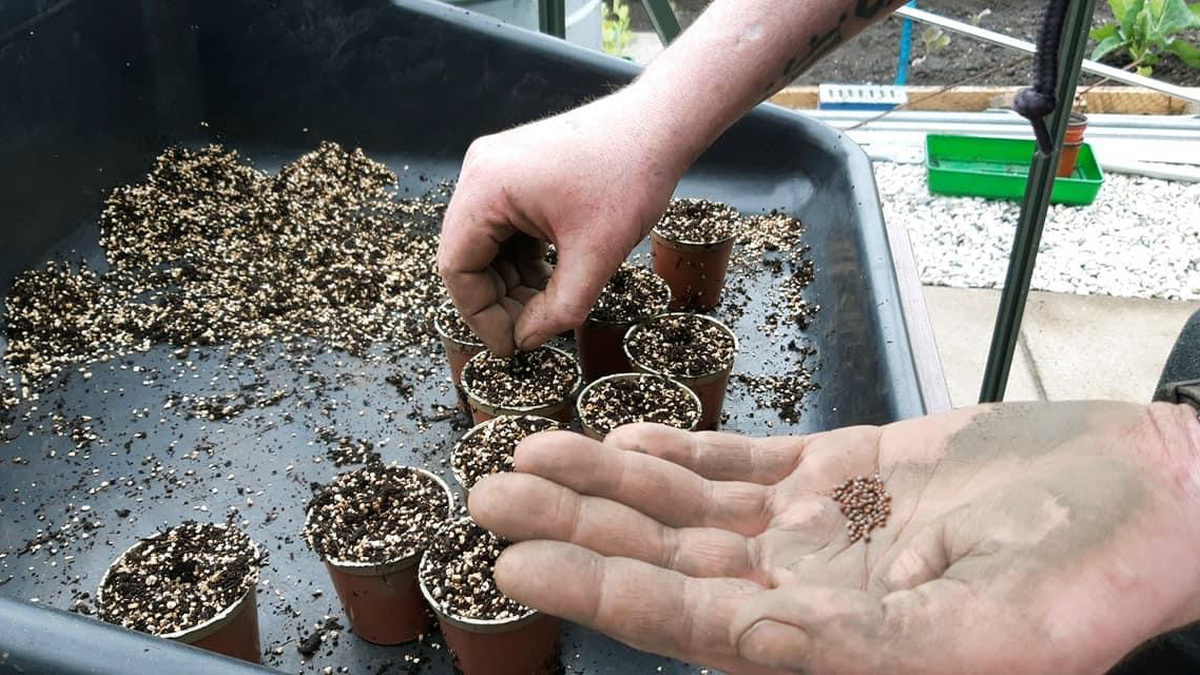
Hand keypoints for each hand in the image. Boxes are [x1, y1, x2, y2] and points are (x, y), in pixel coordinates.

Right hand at [437, 88, 689, 354]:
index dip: (480, 316)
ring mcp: (497, 168)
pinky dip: (522, 258)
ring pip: (487, 244)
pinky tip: (551, 278)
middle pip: (467, 255)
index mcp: (486, 188)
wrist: (659, 125)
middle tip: (530, 332)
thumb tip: (528, 340)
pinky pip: (505, 226)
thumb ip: (559, 309)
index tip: (510, 347)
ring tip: (546, 307)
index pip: (457, 267)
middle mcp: (481, 172)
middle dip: (497, 300)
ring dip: (511, 281)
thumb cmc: (630, 177)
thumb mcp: (596, 256)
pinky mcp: (517, 171)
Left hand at [468, 402, 1199, 673]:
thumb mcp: (993, 640)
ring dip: (608, 481)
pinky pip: (744, 465)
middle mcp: (808, 593)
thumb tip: (744, 647)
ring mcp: (821, 532)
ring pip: (689, 508)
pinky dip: (681, 453)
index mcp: (829, 646)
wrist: (1153, 497)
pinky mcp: (845, 475)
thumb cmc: (1097, 578)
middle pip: (667, 560)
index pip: (690, 623)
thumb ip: (858, 651)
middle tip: (488, 490)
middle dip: (576, 524)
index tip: (518, 557)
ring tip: (527, 452)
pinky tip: (622, 439)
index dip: (601, 589)